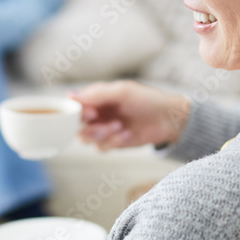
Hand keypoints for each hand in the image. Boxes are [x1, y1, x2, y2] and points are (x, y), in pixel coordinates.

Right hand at [70, 80, 190, 150]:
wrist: (168, 119)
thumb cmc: (147, 100)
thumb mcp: (122, 92)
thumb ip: (96, 94)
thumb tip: (71, 96)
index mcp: (96, 98)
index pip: (75, 106)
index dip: (78, 112)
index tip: (91, 113)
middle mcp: (97, 114)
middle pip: (77, 126)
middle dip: (90, 127)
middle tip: (105, 124)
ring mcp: (104, 129)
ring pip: (87, 139)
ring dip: (102, 134)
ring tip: (119, 127)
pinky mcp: (113, 142)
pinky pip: (102, 148)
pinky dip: (113, 142)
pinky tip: (127, 134)